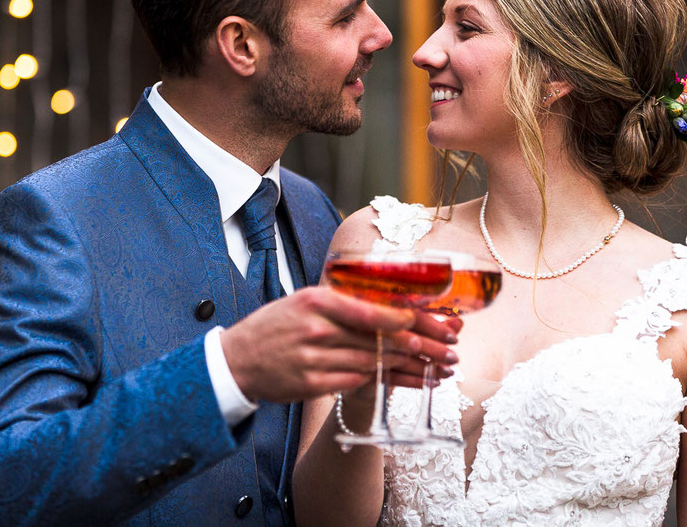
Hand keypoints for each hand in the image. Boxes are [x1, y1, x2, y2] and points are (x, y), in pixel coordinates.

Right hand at [220, 287, 459, 403]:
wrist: (236, 360)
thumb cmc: (275, 326)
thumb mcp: (305, 300)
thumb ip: (343, 301)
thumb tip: (387, 302)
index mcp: (318, 301)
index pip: (372, 310)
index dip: (409, 318)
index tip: (436, 322)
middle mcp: (317, 329)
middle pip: (380, 340)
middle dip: (422, 346)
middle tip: (451, 350)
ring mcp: (314, 359)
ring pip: (374, 364)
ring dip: (411, 368)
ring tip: (440, 370)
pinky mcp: (313, 385)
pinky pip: (357, 383)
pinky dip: (386, 383)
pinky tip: (408, 382)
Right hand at [342, 311, 463, 413]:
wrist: (350, 366)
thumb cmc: (384, 341)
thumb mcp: (409, 330)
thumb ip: (432, 326)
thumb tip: (459, 322)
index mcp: (378, 306)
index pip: (408, 315)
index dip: (433, 327)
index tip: (453, 337)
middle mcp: (366, 325)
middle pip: (405, 338)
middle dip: (433, 350)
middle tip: (454, 358)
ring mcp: (360, 350)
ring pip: (399, 360)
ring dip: (426, 368)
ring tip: (447, 373)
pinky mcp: (358, 373)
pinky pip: (389, 378)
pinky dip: (413, 382)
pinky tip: (433, 384)